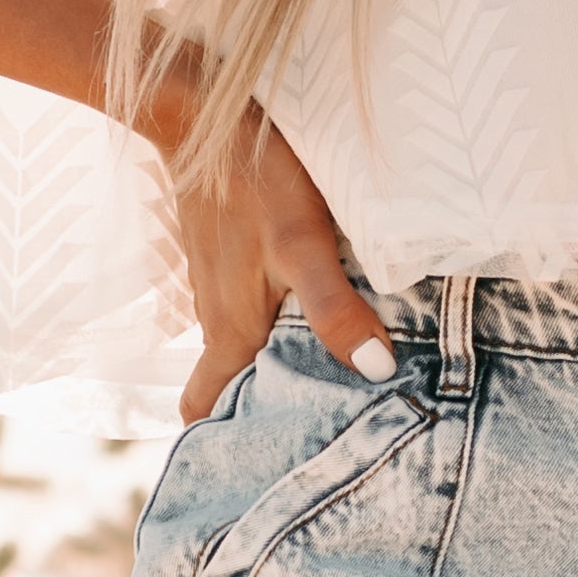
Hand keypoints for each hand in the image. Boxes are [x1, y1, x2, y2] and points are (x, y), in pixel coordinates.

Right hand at [154, 93, 383, 421]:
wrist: (200, 108)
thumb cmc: (254, 176)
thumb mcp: (301, 243)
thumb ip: (334, 308)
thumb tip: (377, 370)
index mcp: (231, 333)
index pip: (207, 413)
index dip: (230, 445)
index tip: (268, 468)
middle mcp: (218, 320)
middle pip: (229, 389)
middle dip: (261, 415)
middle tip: (320, 433)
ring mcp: (218, 288)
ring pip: (238, 351)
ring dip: (272, 370)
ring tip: (330, 382)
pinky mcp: (227, 258)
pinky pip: (245, 312)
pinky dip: (271, 329)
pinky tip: (311, 319)